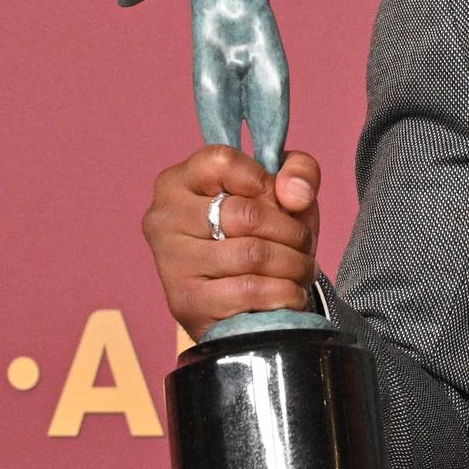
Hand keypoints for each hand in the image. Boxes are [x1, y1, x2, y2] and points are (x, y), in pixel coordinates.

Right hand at [141, 145, 323, 342]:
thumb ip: (299, 170)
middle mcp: (164, 218)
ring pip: (252, 254)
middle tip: (304, 244)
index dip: (264, 180)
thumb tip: (295, 194)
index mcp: (177, 182)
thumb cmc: (261, 234)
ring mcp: (172, 262)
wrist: (239, 307)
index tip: (280, 201)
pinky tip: (292, 293)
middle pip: (246, 214)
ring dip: (294, 264)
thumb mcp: (283, 191)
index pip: (223, 161)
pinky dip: (285, 292)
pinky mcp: (187, 302)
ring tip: (302, 269)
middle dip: (292, 232)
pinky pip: (251, 290)